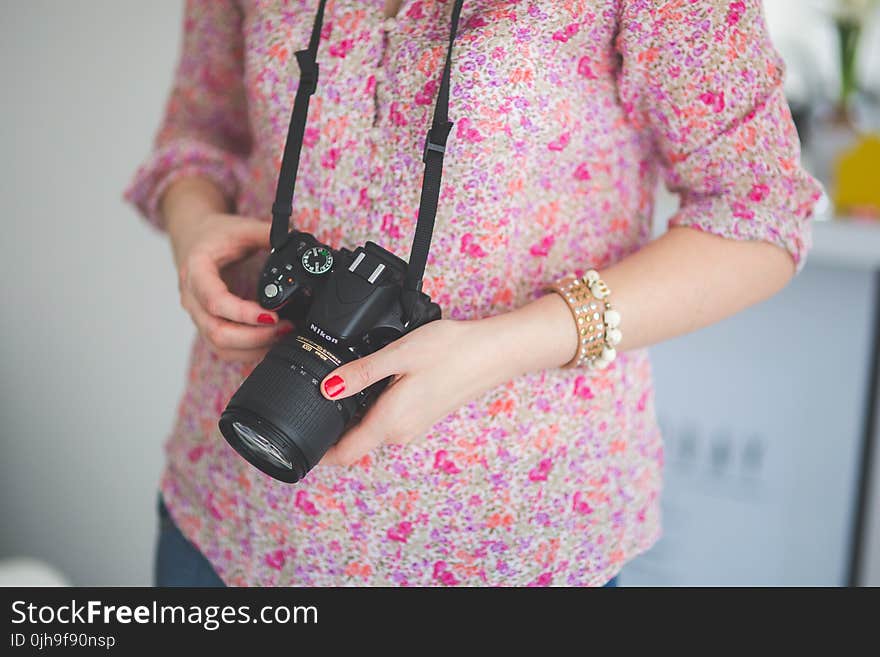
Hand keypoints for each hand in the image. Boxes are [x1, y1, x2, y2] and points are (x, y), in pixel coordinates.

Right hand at [168, 210, 291, 361]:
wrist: (195, 239)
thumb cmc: (217, 235)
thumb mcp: (241, 228)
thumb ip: (267, 233)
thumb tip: (295, 239)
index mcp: (196, 270)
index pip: (214, 301)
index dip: (243, 313)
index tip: (272, 316)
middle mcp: (192, 298)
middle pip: (217, 332)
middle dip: (255, 336)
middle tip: (286, 328)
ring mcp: (197, 315)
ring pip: (220, 345)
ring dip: (253, 347)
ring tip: (283, 335)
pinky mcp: (207, 326)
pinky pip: (224, 349)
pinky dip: (248, 351)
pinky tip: (270, 342)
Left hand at [318, 318, 515, 465]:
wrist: (494, 352)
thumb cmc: (451, 350)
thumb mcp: (398, 355)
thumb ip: (360, 374)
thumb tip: (326, 388)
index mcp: (390, 422)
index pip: (344, 455)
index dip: (318, 454)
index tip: (298, 439)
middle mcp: (400, 432)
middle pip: (354, 441)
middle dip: (331, 425)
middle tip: (311, 394)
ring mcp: (413, 425)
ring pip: (370, 428)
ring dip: (352, 413)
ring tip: (339, 381)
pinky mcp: (422, 414)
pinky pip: (386, 418)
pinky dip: (371, 405)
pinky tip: (372, 378)